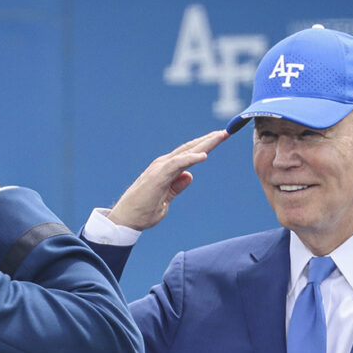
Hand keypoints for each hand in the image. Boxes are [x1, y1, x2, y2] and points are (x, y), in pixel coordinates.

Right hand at [106, 130, 229, 229]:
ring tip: (220, 136)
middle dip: (209, 140)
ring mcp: (160, 169)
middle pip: (190, 148)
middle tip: (226, 132)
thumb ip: (177, 187)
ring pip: (186, 152)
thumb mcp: (166, 199)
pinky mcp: (158, 176)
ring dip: (204, 144)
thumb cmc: (143, 211)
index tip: (219, 139)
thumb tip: (190, 176)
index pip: (189, 154)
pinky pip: (177, 164)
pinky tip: (203, 156)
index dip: (205, 146)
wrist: (126, 220)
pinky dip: (190, 158)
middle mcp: (163, 165)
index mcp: (166, 170)